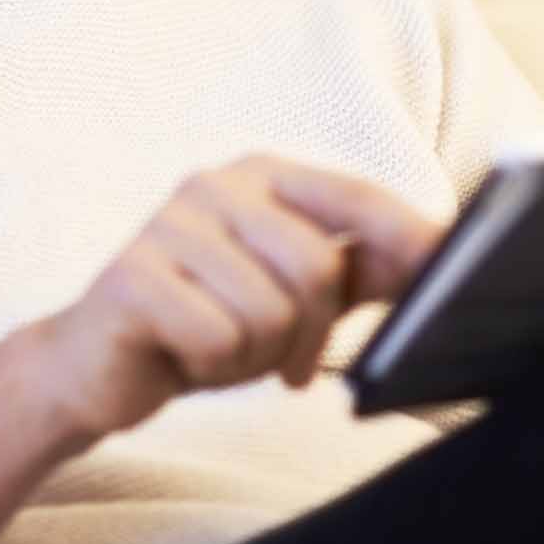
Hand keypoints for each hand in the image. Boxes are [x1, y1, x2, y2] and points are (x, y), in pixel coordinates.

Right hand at [30, 155, 445, 441]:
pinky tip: (182, 355)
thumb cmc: (206, 326)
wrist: (95, 367)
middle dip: (310, 333)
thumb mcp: (292, 297)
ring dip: (254, 356)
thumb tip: (443, 257)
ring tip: (220, 349)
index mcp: (262, 176)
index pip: (354, 196)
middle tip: (284, 363)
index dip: (407, 233)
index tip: (448, 259)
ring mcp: (168, 224)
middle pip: (317, 266)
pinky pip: (217, 339)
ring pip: (268, 312)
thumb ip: (362, 271)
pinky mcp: (130, 277)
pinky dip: (210, 366)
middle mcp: (215, 184)